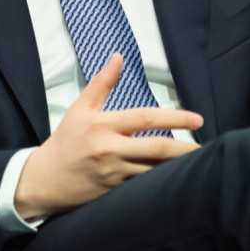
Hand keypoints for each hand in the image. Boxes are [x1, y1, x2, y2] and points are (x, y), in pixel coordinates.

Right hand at [14, 53, 202, 218]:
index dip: (174, 117)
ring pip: (154, 171)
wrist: (43, 181)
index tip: (197, 119)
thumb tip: (118, 56)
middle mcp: (111, 150)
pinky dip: (162, 183)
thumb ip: (102, 83)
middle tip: (205, 146)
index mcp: (103, 126)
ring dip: (178, 167)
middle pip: (157, 148)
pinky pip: (144, 187)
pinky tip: (179, 181)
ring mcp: (114, 174)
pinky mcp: (114, 194)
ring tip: (199, 163)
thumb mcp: (80, 109)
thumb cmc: (64, 142)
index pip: (145, 118)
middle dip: (185, 148)